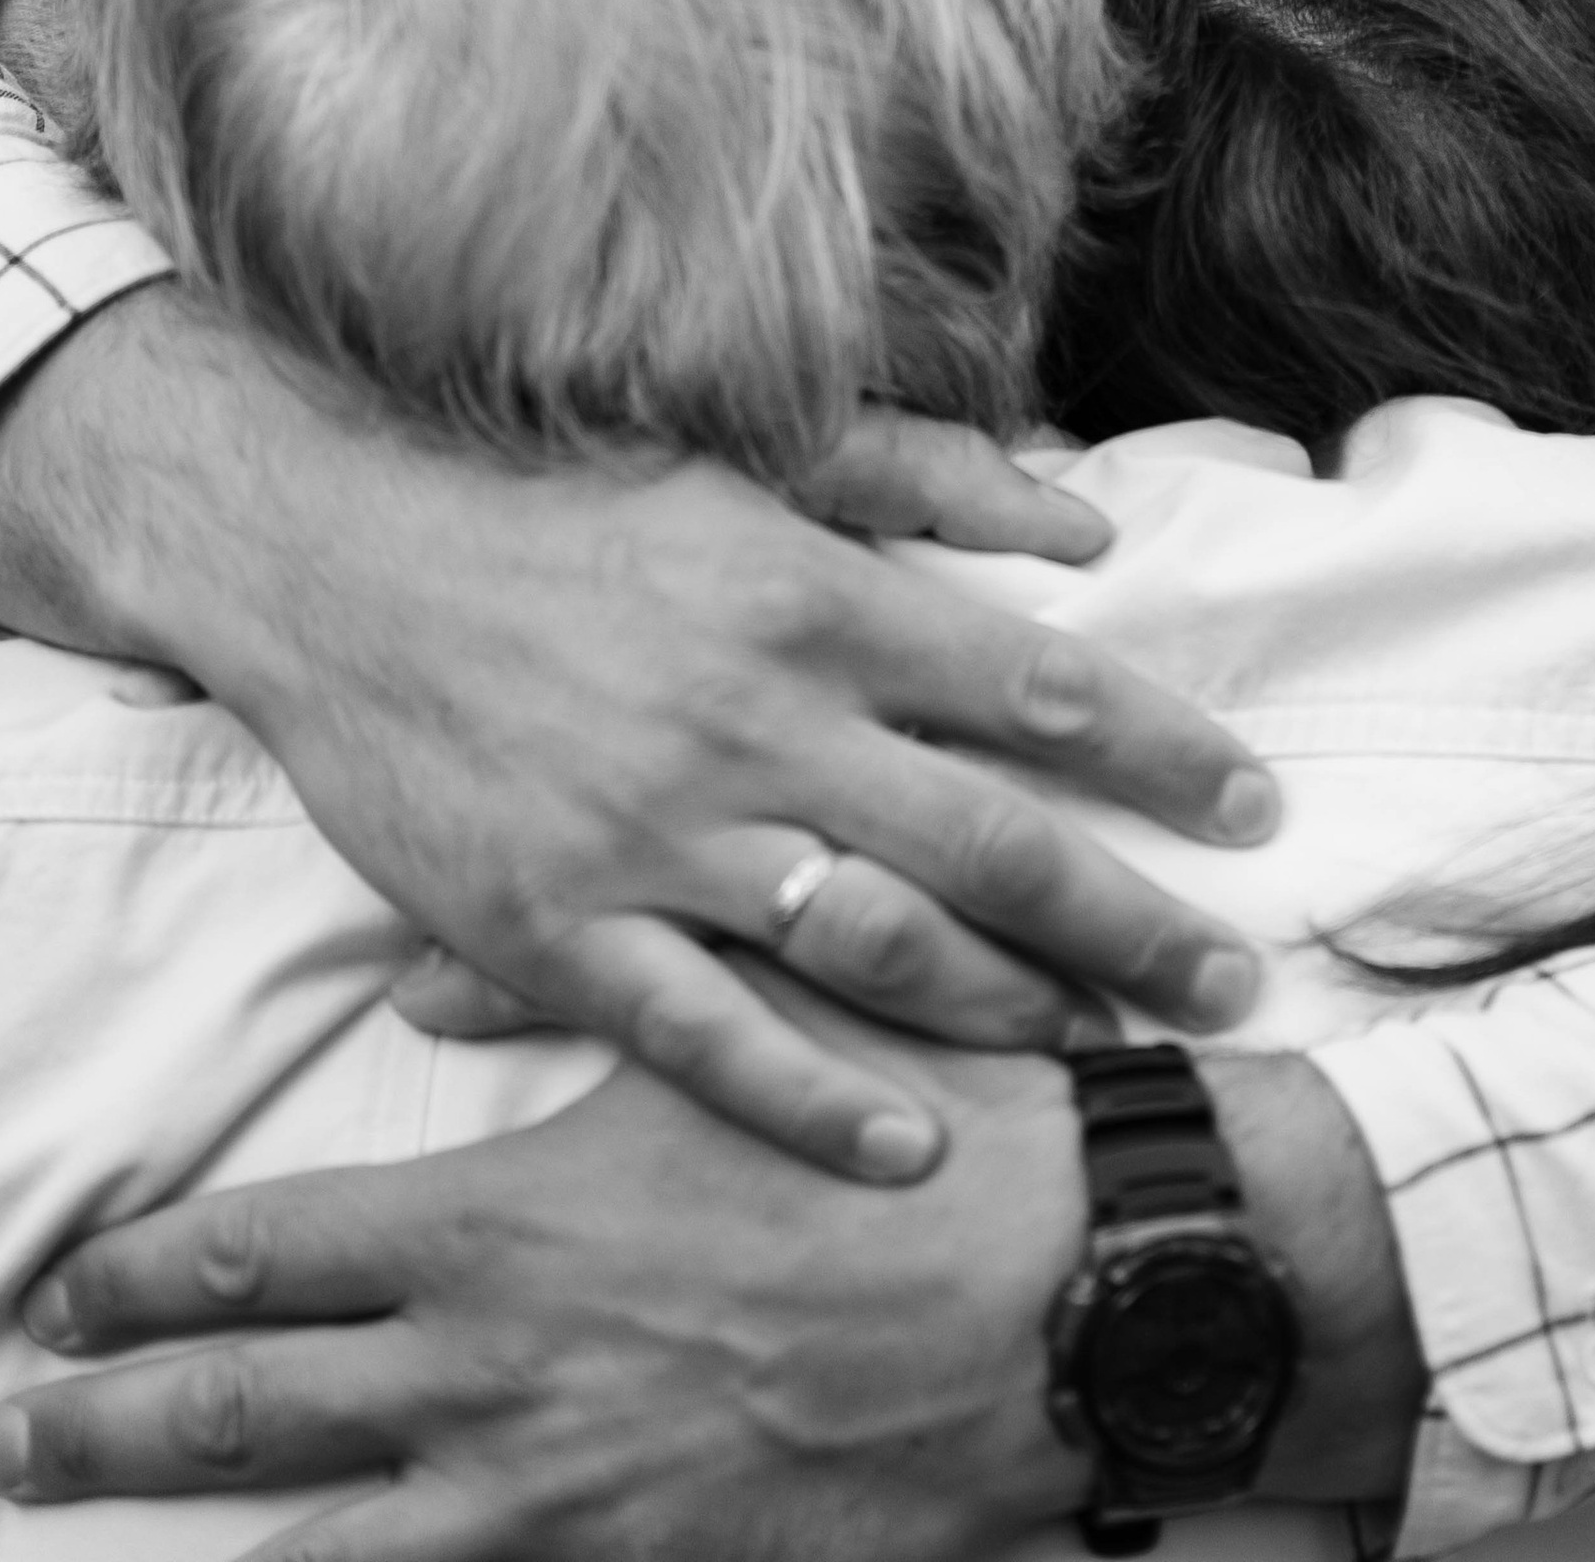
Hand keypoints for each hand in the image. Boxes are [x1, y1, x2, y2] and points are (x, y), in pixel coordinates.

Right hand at [0, 292, 1276, 1175]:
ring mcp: (657, 835)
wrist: (336, 547)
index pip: (1034, 689)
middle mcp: (757, 721)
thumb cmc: (565, 492)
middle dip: (1132, 919)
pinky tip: (912, 1140)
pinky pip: (708, 1036)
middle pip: (989, 842)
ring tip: (1109, 1048)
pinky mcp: (556, 927)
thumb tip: (1085, 534)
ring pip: (875, 945)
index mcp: (813, 597)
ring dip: (1012, 1006)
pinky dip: (814, 1099)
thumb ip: (932, 480)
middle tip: (1236, 982)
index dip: (1161, 755)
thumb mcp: (758, 454)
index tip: (1257, 810)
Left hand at [0, 1010, 1424, 1561]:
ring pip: (334, 1555)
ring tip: (113, 1559)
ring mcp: (573, 1506)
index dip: (150, 1283)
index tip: (77, 1297)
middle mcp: (507, 1381)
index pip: (267, 1262)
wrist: (1076, 1296)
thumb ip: (566, 991)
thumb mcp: (742, 1020)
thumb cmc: (914, 1134)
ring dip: (207, 1556)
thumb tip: (417, 994)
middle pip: (250, 1422)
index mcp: (512, 1231)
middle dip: (116, 1435)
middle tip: (19, 1444)